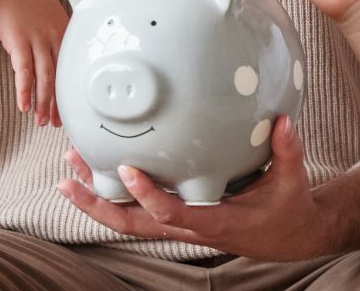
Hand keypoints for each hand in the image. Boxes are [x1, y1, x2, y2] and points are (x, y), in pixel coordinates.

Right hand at [0, 0, 69, 126]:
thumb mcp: (45, 11)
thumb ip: (49, 33)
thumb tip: (44, 55)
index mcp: (64, 29)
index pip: (68, 67)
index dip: (66, 91)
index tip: (65, 109)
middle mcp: (55, 35)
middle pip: (59, 76)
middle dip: (57, 103)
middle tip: (55, 123)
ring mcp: (38, 38)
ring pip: (45, 78)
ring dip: (43, 103)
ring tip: (41, 121)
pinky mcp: (18, 40)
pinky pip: (24, 71)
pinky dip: (24, 90)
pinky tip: (24, 106)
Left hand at [56, 117, 337, 260]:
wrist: (287, 237)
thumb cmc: (286, 210)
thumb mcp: (292, 182)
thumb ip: (287, 151)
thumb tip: (283, 120)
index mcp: (215, 222)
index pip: (172, 214)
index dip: (147, 195)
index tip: (125, 171)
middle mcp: (189, 227)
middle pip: (132, 224)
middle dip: (97, 204)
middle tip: (68, 178)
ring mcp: (179, 225)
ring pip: (128, 220)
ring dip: (96, 199)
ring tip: (69, 170)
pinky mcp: (176, 218)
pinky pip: (136, 212)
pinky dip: (112, 196)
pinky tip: (95, 173)